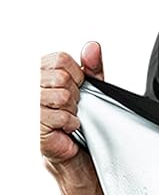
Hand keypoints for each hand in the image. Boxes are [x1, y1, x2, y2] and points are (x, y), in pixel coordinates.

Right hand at [40, 41, 103, 164]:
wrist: (73, 148)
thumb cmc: (77, 115)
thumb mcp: (90, 87)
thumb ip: (91, 67)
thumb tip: (93, 47)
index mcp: (40, 71)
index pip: (61, 59)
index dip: (77, 75)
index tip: (77, 87)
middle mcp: (30, 85)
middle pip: (62, 78)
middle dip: (75, 94)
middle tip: (72, 106)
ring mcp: (30, 104)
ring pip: (63, 97)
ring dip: (73, 110)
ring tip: (69, 115)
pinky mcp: (35, 123)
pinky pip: (62, 116)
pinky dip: (72, 124)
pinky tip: (67, 127)